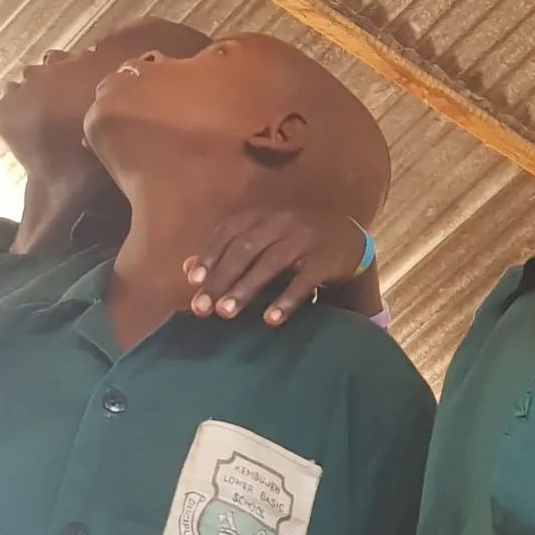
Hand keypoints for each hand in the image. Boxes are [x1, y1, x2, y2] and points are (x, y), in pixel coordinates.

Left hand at [185, 207, 371, 326]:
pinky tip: (270, 319)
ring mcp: (306, 238)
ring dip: (246, 289)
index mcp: (262, 215)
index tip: (193, 281)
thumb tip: (186, 269)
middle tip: (202, 308)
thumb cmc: (294, 242)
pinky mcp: (327, 259)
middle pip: (245, 249)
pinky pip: (304, 280)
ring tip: (226, 314)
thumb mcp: (261, 240)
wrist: (348, 239)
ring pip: (271, 263)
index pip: (229, 231)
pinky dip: (286, 299)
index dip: (210, 254)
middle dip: (221, 278)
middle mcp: (281, 221)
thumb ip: (226, 252)